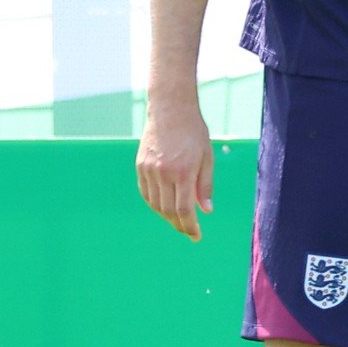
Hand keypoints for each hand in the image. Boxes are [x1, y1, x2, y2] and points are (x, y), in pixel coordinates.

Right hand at [135, 103, 213, 241]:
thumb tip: (206, 211)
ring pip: (155, 204)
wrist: (170, 110)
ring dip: (167, 216)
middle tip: (189, 232)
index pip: (184, 209)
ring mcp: (149, 170)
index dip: (189, 226)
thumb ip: (205, 185)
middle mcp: (163, 173)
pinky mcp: (140, 166)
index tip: (196, 236)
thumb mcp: (207, 157)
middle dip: (179, 224)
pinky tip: (164, 207)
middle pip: (168, 210)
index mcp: (183, 171)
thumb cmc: (194, 132)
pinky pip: (146, 193)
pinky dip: (155, 204)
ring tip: (179, 220)